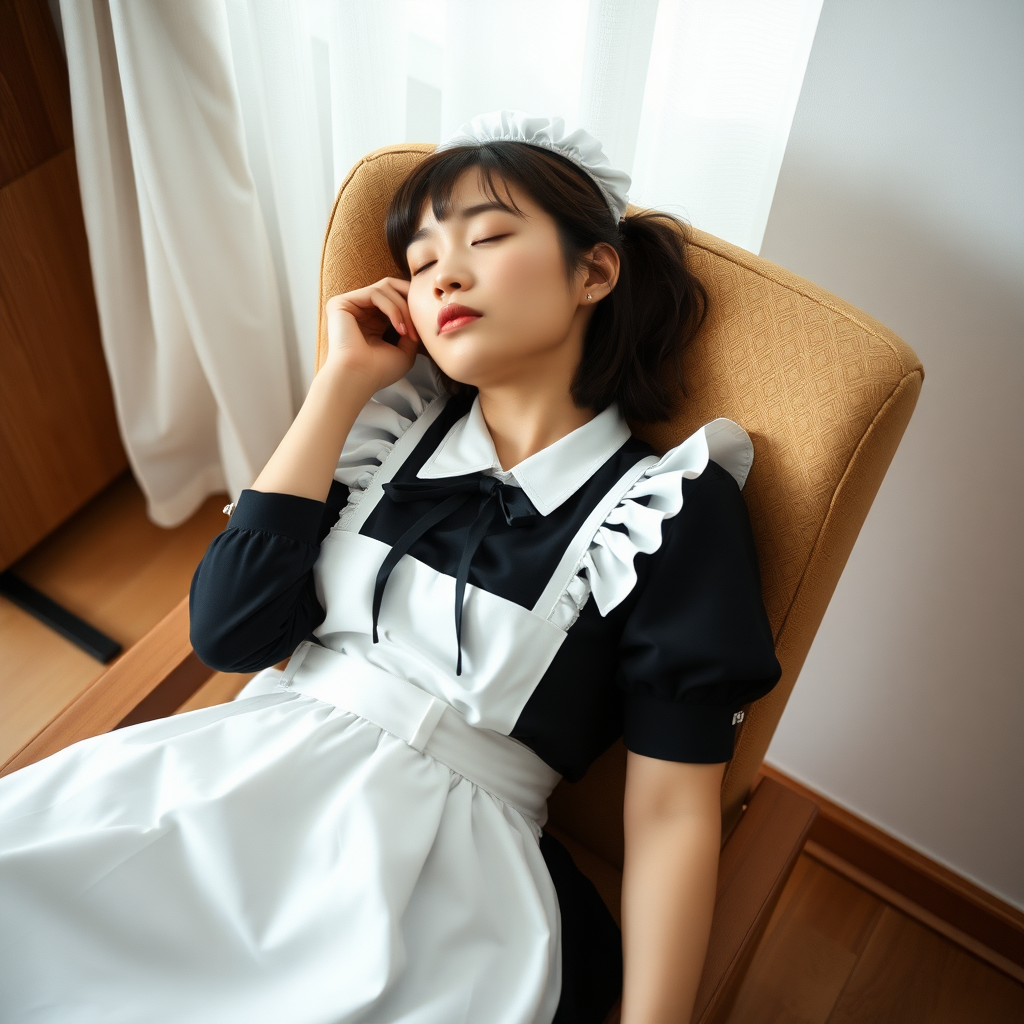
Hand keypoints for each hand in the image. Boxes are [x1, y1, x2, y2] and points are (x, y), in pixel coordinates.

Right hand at [324, 277, 421, 394]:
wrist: (358, 379)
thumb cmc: (379, 371)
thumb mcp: (405, 350)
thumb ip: (412, 329)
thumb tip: (420, 314)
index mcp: (372, 320)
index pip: (395, 298)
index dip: (414, 305)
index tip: (426, 326)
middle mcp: (359, 310)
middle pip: (390, 286)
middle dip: (410, 300)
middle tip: (421, 319)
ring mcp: (349, 305)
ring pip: (385, 289)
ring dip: (403, 309)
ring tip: (408, 332)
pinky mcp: (341, 303)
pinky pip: (374, 293)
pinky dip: (392, 308)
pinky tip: (399, 328)